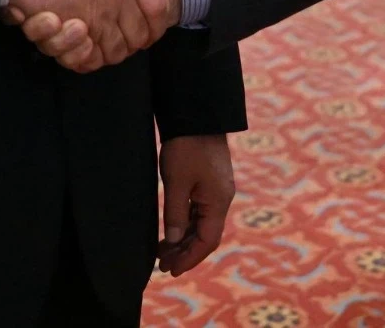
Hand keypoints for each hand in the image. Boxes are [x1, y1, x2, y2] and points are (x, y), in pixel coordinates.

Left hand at [157, 134, 235, 275]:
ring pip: (201, 223)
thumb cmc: (187, 146)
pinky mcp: (209, 181)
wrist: (197, 113)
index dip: (189, 258)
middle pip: (205, 235)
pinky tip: (171, 230)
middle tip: (162, 265)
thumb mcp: (176, 181)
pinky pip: (198, 211)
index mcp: (218, 201)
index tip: (171, 270)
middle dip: (184, 252)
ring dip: (183, 239)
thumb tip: (172, 241)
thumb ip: (174, 213)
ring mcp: (216, 190)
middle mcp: (221, 198)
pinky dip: (185, 223)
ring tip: (162, 252)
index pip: (207, 241)